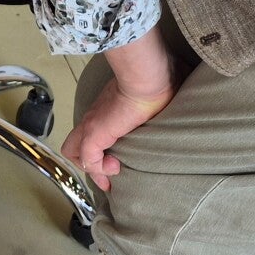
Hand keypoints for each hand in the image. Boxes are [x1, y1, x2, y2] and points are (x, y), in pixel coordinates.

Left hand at [62, 28, 175, 188]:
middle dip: (91, 165)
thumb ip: (158, 106)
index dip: (100, 152)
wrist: (148, 77)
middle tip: (110, 177)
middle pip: (75, 145)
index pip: (92, 133)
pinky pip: (87, 159)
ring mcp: (92, 124)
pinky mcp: (94, 132)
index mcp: (107, 110)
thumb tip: (180, 103)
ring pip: (74, 152)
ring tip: (116, 169)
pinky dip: (98, 168)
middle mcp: (95, 118)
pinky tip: (116, 166)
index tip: (116, 166)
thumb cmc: (158, 82)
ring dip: (94, 168)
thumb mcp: (156, 99)